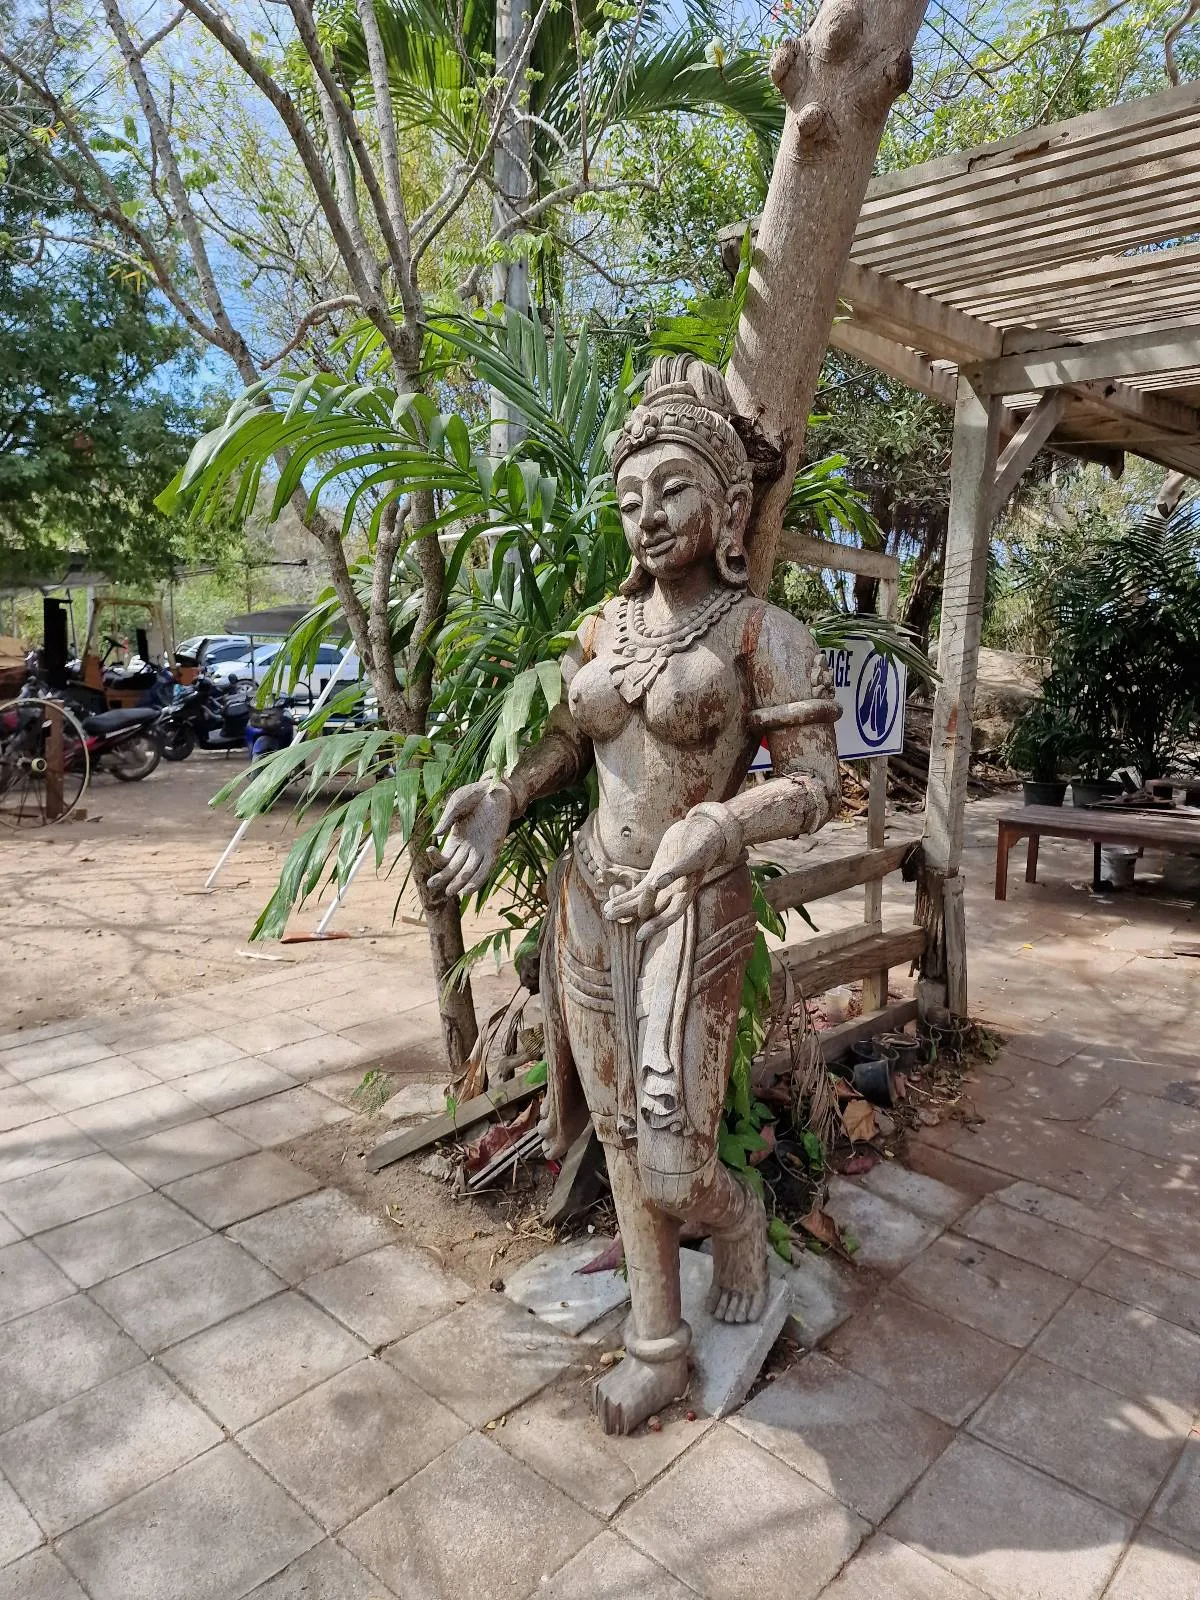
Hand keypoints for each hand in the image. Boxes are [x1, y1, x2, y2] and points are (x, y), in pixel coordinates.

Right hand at [428, 780, 513, 900]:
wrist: (496, 789)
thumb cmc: (474, 795)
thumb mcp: (456, 804)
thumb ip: (447, 818)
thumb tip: (437, 834)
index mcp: (456, 840)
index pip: (444, 857)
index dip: (436, 858)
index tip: (430, 849)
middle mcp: (468, 848)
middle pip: (453, 869)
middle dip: (443, 878)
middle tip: (431, 885)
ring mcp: (481, 850)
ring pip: (468, 873)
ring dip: (459, 883)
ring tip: (450, 892)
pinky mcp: (494, 849)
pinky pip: (486, 869)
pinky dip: (477, 881)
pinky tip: (468, 890)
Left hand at [603, 813, 724, 941]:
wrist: (704, 831)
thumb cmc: (703, 843)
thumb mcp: (692, 855)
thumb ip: (676, 870)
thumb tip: (657, 883)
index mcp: (687, 891)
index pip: (671, 914)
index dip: (656, 926)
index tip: (639, 936)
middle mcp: (675, 893)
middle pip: (652, 909)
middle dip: (630, 913)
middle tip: (609, 916)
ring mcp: (664, 885)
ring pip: (642, 901)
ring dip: (624, 906)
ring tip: (606, 912)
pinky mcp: (656, 874)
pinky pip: (639, 889)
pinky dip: (627, 896)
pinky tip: (612, 901)